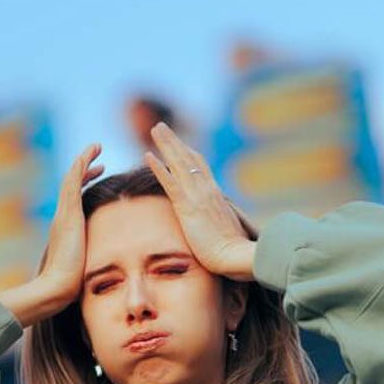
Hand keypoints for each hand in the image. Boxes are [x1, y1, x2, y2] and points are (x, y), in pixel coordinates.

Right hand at [39, 142, 104, 302]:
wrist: (58, 287)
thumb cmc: (73, 285)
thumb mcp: (86, 267)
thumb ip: (92, 261)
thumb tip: (107, 270)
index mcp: (68, 229)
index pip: (77, 201)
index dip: (87, 185)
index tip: (99, 174)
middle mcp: (63, 218)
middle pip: (72, 186)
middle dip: (85, 170)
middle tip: (99, 160)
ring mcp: (64, 214)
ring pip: (72, 178)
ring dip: (84, 160)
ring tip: (97, 147)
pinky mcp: (68, 213)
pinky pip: (73, 180)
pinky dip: (82, 164)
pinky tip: (92, 152)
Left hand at [144, 122, 254, 281]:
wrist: (235, 256)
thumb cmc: (233, 252)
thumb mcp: (228, 233)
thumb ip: (222, 224)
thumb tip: (221, 227)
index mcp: (216, 196)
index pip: (201, 169)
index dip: (188, 154)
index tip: (178, 143)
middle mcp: (207, 190)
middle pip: (189, 158)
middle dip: (174, 141)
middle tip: (160, 127)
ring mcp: (198, 197)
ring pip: (179, 164)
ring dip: (166, 144)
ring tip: (155, 128)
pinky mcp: (188, 207)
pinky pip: (170, 183)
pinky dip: (159, 168)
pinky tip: (147, 155)